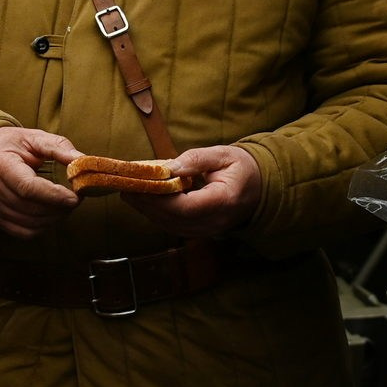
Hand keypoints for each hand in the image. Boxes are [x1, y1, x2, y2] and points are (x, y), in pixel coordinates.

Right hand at [0, 127, 80, 238]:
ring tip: (66, 205)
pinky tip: (52, 214)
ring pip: (29, 223)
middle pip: (30, 208)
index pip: (27, 187)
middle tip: (77, 199)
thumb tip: (83, 162)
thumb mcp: (35, 138)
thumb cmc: (13, 144)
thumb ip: (59, 148)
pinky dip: (43, 227)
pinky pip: (23, 232)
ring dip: (54, 218)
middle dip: (59, 207)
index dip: (54, 195)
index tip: (76, 196)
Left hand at [125, 144, 261, 238]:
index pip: (186, 206)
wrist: (259, 188)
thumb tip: (171, 167)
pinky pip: (174, 226)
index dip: (160, 198)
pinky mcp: (201, 231)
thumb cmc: (242, 168)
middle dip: (147, 203)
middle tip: (127, 186)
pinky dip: (157, 214)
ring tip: (130, 192)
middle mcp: (215, 222)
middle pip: (174, 219)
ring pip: (171, 226)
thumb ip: (198, 159)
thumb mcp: (225, 154)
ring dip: (148, 210)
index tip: (142, 183)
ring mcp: (208, 231)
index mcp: (224, 201)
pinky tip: (144, 201)